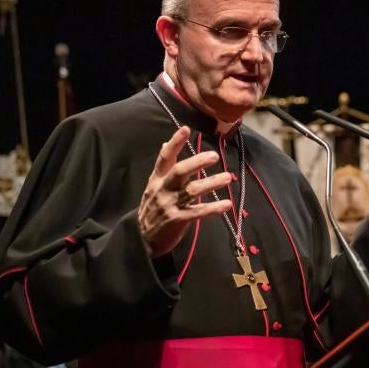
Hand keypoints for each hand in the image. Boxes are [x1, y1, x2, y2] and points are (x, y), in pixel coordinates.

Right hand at [138, 126, 232, 256]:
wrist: (140, 238)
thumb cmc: (152, 209)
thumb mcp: (153, 186)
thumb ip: (163, 167)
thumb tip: (165, 144)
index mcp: (157, 179)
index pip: (164, 158)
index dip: (174, 143)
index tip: (186, 129)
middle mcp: (163, 189)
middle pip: (180, 172)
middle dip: (197, 162)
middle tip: (214, 156)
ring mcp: (170, 205)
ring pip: (192, 191)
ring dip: (211, 183)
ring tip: (227, 178)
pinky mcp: (177, 220)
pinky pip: (198, 212)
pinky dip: (213, 208)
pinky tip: (227, 204)